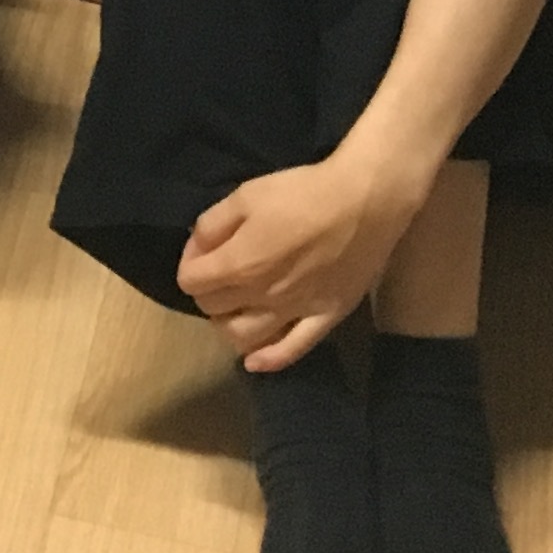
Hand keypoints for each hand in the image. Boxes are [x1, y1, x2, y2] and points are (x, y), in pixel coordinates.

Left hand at [178, 148, 431, 372]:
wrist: (363, 202)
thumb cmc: (302, 192)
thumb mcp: (246, 195)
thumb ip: (212, 225)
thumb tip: (195, 249)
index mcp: (239, 264)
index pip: (192, 283)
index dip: (189, 266)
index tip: (201, 251)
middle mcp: (262, 297)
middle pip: (214, 310)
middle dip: (208, 292)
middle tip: (218, 275)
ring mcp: (294, 313)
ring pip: (245, 339)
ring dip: (230, 327)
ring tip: (234, 310)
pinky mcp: (325, 319)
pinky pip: (292, 351)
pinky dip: (268, 360)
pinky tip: (255, 360)